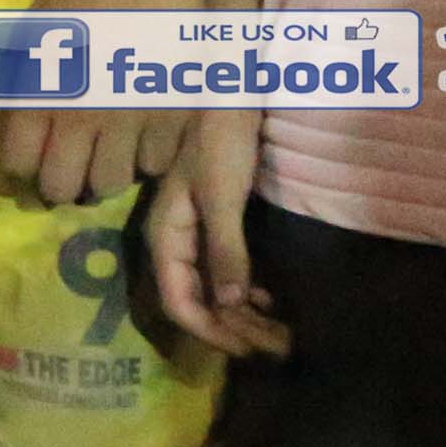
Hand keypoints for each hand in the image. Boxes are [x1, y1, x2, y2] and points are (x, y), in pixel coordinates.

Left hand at [0, 0, 210, 206]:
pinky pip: (153, 165)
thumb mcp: (25, 37)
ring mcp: (129, 116)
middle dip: (58, 185)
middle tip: (67, 170)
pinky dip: (144, 159)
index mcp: (36, 92)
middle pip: (61, 188)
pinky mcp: (173, 111)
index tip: (32, 162)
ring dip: (101, 176)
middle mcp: (80, 112)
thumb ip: (10, 89)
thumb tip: (3, 142)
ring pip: (109, 184)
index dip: (21, 171)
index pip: (18, 166)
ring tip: (103, 156)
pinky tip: (138, 137)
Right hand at [140, 104, 276, 357]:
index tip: (249, 351)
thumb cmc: (219, 139)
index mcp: (165, 237)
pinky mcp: (213, 227)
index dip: (211, 332)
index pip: (179, 302)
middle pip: (198, 303)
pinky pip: (223, 273)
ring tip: (280, 334)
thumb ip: (225, 248)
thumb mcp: (221, 194)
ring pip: (213, 291)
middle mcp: (174, 243)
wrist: (227, 95)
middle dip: (235, 330)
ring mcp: (193, 236)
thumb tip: (232, 303)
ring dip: (244, 316)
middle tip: (279, 349)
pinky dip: (246, 293)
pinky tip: (268, 301)